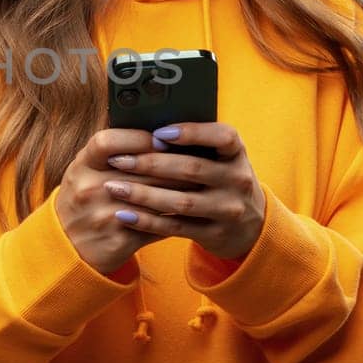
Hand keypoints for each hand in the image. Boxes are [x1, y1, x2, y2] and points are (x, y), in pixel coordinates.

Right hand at [54, 127, 193, 274]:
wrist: (67, 247)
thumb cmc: (82, 200)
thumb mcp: (84, 171)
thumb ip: (111, 152)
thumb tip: (154, 134)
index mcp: (81, 167)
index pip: (107, 142)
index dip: (138, 138)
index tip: (163, 139)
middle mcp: (90, 190)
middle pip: (141, 171)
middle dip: (175, 165)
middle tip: (200, 159)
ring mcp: (104, 217)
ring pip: (154, 199)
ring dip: (182, 190)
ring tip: (201, 183)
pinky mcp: (120, 241)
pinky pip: (157, 226)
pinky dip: (176, 218)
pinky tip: (191, 211)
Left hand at [101, 122, 266, 260]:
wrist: (250, 226)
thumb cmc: (221, 180)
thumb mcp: (221, 159)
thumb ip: (195, 145)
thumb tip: (146, 128)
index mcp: (237, 154)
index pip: (223, 137)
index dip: (191, 132)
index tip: (158, 132)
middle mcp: (238, 180)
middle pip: (192, 169)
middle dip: (150, 163)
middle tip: (118, 160)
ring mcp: (228, 210)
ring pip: (181, 202)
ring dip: (143, 194)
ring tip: (113, 187)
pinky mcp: (215, 234)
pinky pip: (175, 228)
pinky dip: (147, 221)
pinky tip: (123, 214)